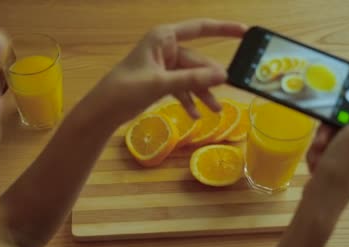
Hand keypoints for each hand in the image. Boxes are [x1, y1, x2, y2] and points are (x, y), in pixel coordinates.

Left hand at [83, 19, 246, 125]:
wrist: (103, 110)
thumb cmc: (125, 89)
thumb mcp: (160, 84)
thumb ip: (192, 79)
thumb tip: (223, 76)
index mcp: (164, 37)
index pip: (200, 28)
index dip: (224, 29)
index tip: (245, 33)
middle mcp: (165, 48)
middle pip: (198, 61)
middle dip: (211, 79)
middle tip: (227, 94)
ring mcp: (163, 65)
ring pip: (191, 77)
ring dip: (202, 93)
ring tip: (215, 111)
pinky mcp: (160, 81)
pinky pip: (181, 88)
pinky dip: (188, 100)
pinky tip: (195, 115)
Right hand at [305, 58, 348, 204]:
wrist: (323, 199)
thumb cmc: (343, 165)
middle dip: (337, 114)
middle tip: (326, 124)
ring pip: (338, 123)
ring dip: (324, 134)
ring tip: (320, 149)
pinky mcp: (341, 154)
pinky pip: (328, 139)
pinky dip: (320, 147)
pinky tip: (317, 159)